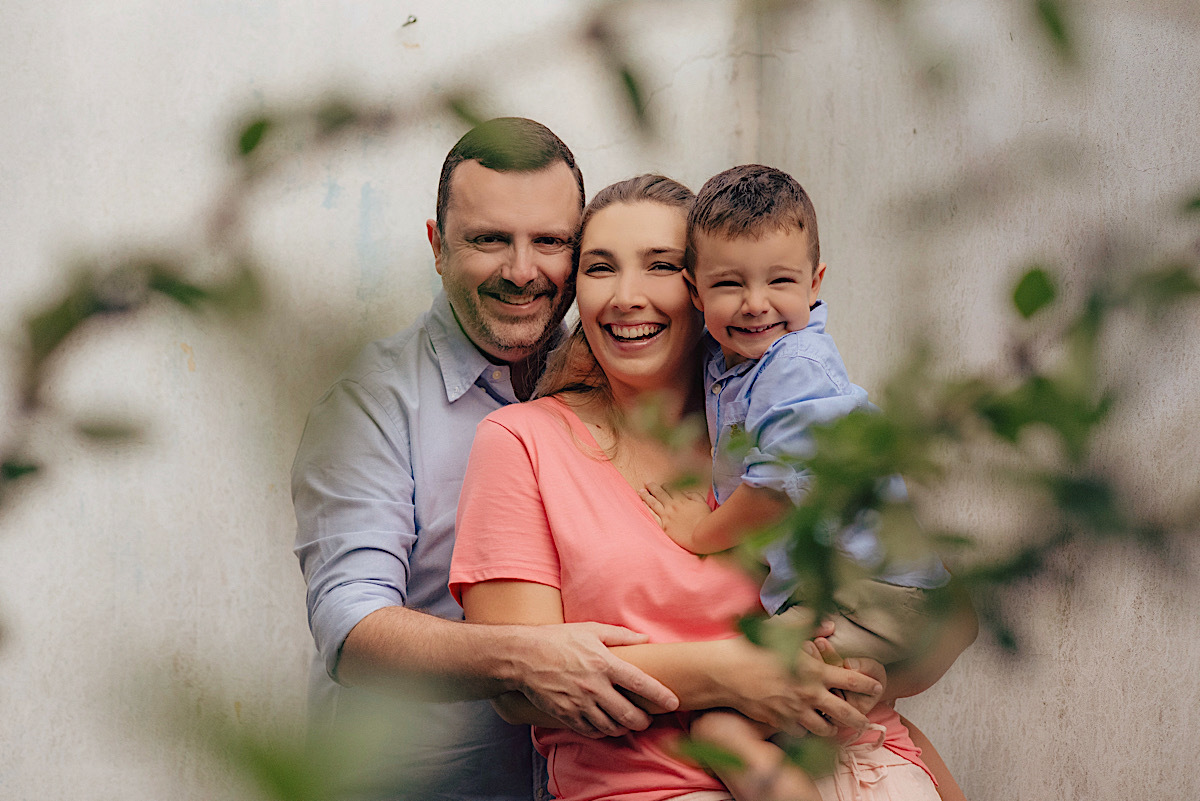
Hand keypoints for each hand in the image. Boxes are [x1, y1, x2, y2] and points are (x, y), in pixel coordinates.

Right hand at [515, 622, 679, 738]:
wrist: (523, 657)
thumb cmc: (558, 640)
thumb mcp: (590, 630)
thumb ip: (620, 635)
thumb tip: (645, 639)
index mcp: (604, 663)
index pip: (640, 683)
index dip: (660, 695)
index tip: (673, 703)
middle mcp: (594, 686)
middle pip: (629, 714)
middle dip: (643, 721)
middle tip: (646, 719)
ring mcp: (579, 704)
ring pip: (611, 727)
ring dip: (623, 728)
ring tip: (627, 723)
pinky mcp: (566, 715)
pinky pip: (591, 731)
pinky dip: (602, 731)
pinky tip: (605, 725)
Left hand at [639, 482, 710, 550]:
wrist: (701, 536)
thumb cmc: (705, 520)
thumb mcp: (703, 504)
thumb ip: (694, 495)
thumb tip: (685, 493)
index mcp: (682, 500)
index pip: (671, 489)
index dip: (665, 486)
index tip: (662, 485)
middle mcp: (672, 506)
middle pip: (660, 493)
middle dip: (653, 487)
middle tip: (647, 483)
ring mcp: (666, 516)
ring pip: (653, 503)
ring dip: (646, 496)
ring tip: (640, 491)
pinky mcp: (663, 527)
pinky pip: (652, 516)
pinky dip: (646, 509)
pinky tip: (642, 505)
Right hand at [715, 637, 881, 737]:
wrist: (725, 672)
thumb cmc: (752, 647)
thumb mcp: (781, 629)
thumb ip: (808, 625)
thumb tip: (830, 625)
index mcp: (814, 670)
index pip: (852, 680)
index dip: (868, 684)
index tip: (877, 686)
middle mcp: (809, 694)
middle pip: (845, 714)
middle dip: (859, 719)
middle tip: (865, 722)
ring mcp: (795, 712)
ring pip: (825, 729)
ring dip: (831, 728)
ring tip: (834, 727)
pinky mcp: (779, 723)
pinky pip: (800, 733)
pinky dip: (805, 731)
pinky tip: (805, 727)